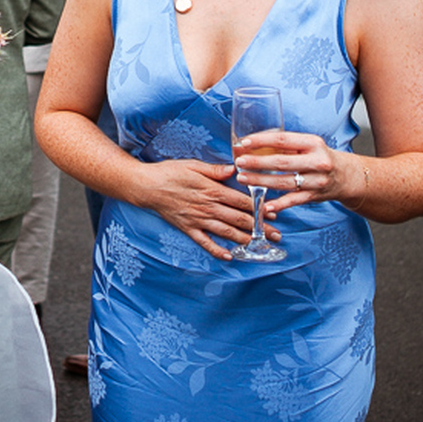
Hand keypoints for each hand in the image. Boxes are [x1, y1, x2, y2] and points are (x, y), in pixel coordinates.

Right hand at [141, 158, 272, 262]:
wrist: (146, 187)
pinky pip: (205, 242)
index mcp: (211, 189)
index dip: (259, 208)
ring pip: (226, 232)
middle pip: (239, 219)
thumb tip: (235, 169)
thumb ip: (215, 170)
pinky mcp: (188, 228)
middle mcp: (208, 207)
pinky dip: (217, 250)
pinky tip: (229, 256)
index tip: (274, 213)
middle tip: (276, 234)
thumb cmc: (170, 172)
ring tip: (260, 245)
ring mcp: (198, 219)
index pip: (241, 201)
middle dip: (259, 227)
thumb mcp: (193, 165)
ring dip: (245, 239)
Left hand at [232, 128, 348, 214]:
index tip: (244, 142)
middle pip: (282, 162)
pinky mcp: (315, 196)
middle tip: (239, 162)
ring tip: (243, 178)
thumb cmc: (320, 157)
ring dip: (261, 181)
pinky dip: (279, 204)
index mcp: (313, 143)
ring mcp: (317, 180)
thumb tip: (253, 145)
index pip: (283, 139)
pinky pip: (294, 200)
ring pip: (285, 182)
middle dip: (257, 162)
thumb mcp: (308, 145)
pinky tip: (265, 205)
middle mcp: (317, 161)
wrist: (347, 176)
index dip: (261, 140)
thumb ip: (286, 145)